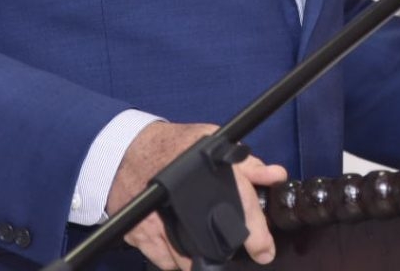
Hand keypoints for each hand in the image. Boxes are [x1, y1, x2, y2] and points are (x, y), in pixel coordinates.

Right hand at [108, 121, 287, 270]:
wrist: (125, 149)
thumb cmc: (171, 145)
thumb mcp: (210, 141)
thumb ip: (245, 163)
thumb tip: (274, 175)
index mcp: (206, 175)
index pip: (241, 208)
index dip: (257, 236)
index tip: (264, 251)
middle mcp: (180, 203)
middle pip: (211, 245)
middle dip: (225, 250)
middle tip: (230, 248)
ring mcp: (157, 222)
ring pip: (186, 261)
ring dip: (197, 258)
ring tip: (205, 250)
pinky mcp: (140, 234)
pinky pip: (163, 261)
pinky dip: (174, 260)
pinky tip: (180, 249)